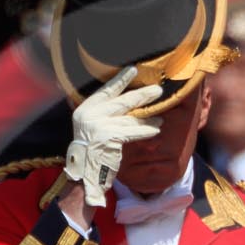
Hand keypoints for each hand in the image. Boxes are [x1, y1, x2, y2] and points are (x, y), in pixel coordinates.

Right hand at [64, 67, 163, 218]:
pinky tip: (155, 129)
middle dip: (142, 95)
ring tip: (160, 117)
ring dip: (148, 118)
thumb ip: (103, 113)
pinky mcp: (110, 137)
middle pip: (122, 101)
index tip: (133, 69)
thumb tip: (127, 100)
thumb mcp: (89, 127)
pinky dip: (145, 131)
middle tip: (158, 90)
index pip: (106, 90)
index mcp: (84, 109)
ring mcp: (99, 125)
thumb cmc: (90, 151)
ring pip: (130, 118)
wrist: (83, 174)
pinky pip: (133, 132)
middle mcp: (90, 114)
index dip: (121, 79)